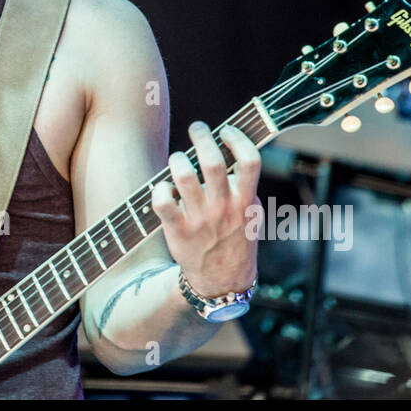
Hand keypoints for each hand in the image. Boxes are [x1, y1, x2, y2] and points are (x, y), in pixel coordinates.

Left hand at [152, 121, 260, 297]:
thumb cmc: (236, 239)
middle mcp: (223, 208)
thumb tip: (234, 152)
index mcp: (245, 202)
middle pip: (212, 162)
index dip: (239, 139)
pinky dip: (159, 189)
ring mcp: (199, 220)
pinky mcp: (177, 231)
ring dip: (178, 159)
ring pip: (184, 177)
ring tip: (179, 157)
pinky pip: (162, 202)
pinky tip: (163, 186)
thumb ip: (245, 186)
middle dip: (202, 137)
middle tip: (197, 128)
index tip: (227, 130)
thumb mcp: (251, 214)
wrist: (222, 282)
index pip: (250, 161)